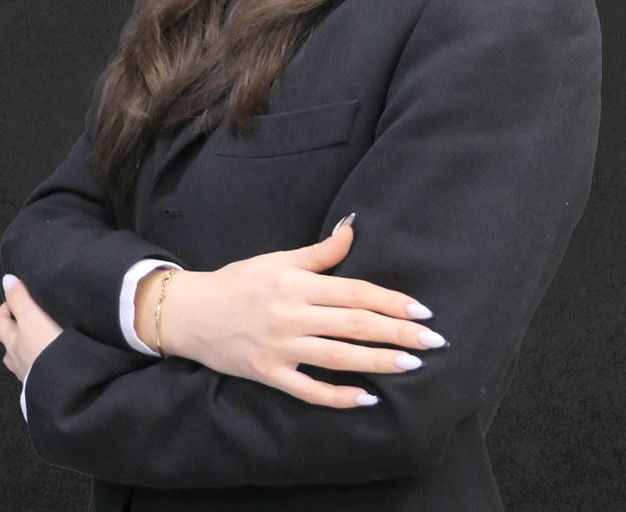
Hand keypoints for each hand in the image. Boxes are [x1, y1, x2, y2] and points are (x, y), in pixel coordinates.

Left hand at [0, 276, 62, 382]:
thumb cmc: (47, 347)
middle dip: (17, 332)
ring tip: (48, 341)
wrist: (65, 385)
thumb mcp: (33, 317)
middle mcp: (16, 361)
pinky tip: (57, 361)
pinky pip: (39, 372)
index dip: (5, 310)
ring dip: (31, 350)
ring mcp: (29, 376)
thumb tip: (6, 280)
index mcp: (11, 343)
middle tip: (36, 319)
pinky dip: (44, 365)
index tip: (20, 300)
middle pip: (8, 344)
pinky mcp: (44, 386)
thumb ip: (20, 298)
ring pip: (23, 360)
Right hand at [142, 218, 446, 408]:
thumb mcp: (278, 259)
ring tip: (411, 365)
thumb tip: (352, 227)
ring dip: (378, 361)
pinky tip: (367, 398)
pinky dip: (338, 397)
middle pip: (354, 324)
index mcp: (296, 282)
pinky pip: (309, 390)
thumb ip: (319, 253)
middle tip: (432, 341)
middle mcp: (292, 314)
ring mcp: (281, 347)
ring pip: (338, 356)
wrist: (192, 313)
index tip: (422, 310)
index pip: (354, 292)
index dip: (390, 301)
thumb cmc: (239, 282)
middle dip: (397, 332)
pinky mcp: (269, 374)